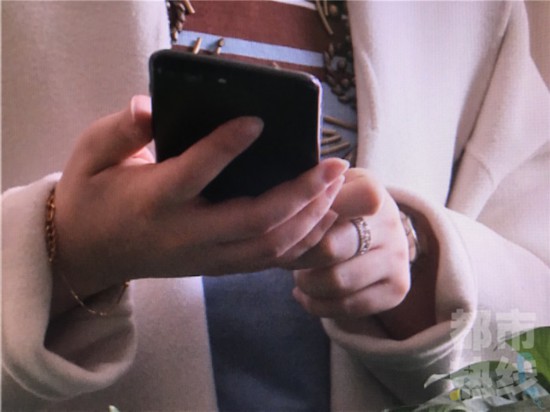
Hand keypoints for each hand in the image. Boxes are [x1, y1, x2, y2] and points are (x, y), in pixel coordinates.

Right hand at [52, 95, 348, 311]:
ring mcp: (205, 257)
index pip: (195, 173)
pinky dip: (301, 242)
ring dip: (310, 218)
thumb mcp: (90, 156)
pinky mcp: (217, 267)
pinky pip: (267, 261)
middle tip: (334, 164)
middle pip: (254, 220)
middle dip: (301, 193)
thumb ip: (120, 131)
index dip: (227, 146)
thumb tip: (149, 106)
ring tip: (336, 186)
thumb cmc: (92, 197)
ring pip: (270, 246)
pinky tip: (323, 218)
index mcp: (153, 201)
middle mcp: (186, 234)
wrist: (88, 253)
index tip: (259, 119)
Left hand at [291, 169, 411, 317]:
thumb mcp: (329, 188)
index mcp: (370, 192)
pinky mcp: (397, 289)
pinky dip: (316, 304)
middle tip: (285, 256)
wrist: (378, 230)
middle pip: (328, 250)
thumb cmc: (341, 205)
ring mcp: (398, 258)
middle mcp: (391, 223)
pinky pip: (346, 307)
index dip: (301, 225)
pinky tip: (305, 293)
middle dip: (298, 259)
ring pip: (336, 282)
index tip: (288, 227)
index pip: (325, 211)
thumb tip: (288, 198)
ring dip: (306, 283)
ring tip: (299, 274)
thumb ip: (310, 191)